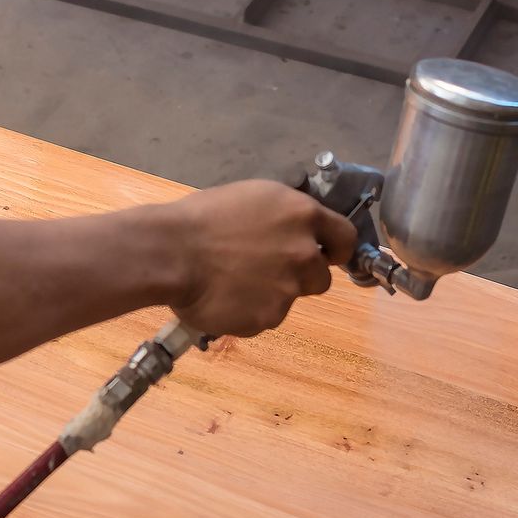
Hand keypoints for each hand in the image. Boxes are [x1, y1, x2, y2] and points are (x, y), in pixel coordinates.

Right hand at [160, 180, 359, 337]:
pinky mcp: (269, 317)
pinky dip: (248, 311)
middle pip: (321, 277)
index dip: (337, 249)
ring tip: (234, 282)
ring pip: (290, 298)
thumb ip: (286, 219)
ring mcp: (289, 289)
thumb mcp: (254, 199)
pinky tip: (223, 297)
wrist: (171, 252)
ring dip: (271, 294)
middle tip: (265, 271)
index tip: (328, 255)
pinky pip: (264, 317)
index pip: (346, 237)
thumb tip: (298, 233)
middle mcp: (305, 253)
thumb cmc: (202, 218)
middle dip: (300, 277)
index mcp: (303, 215)